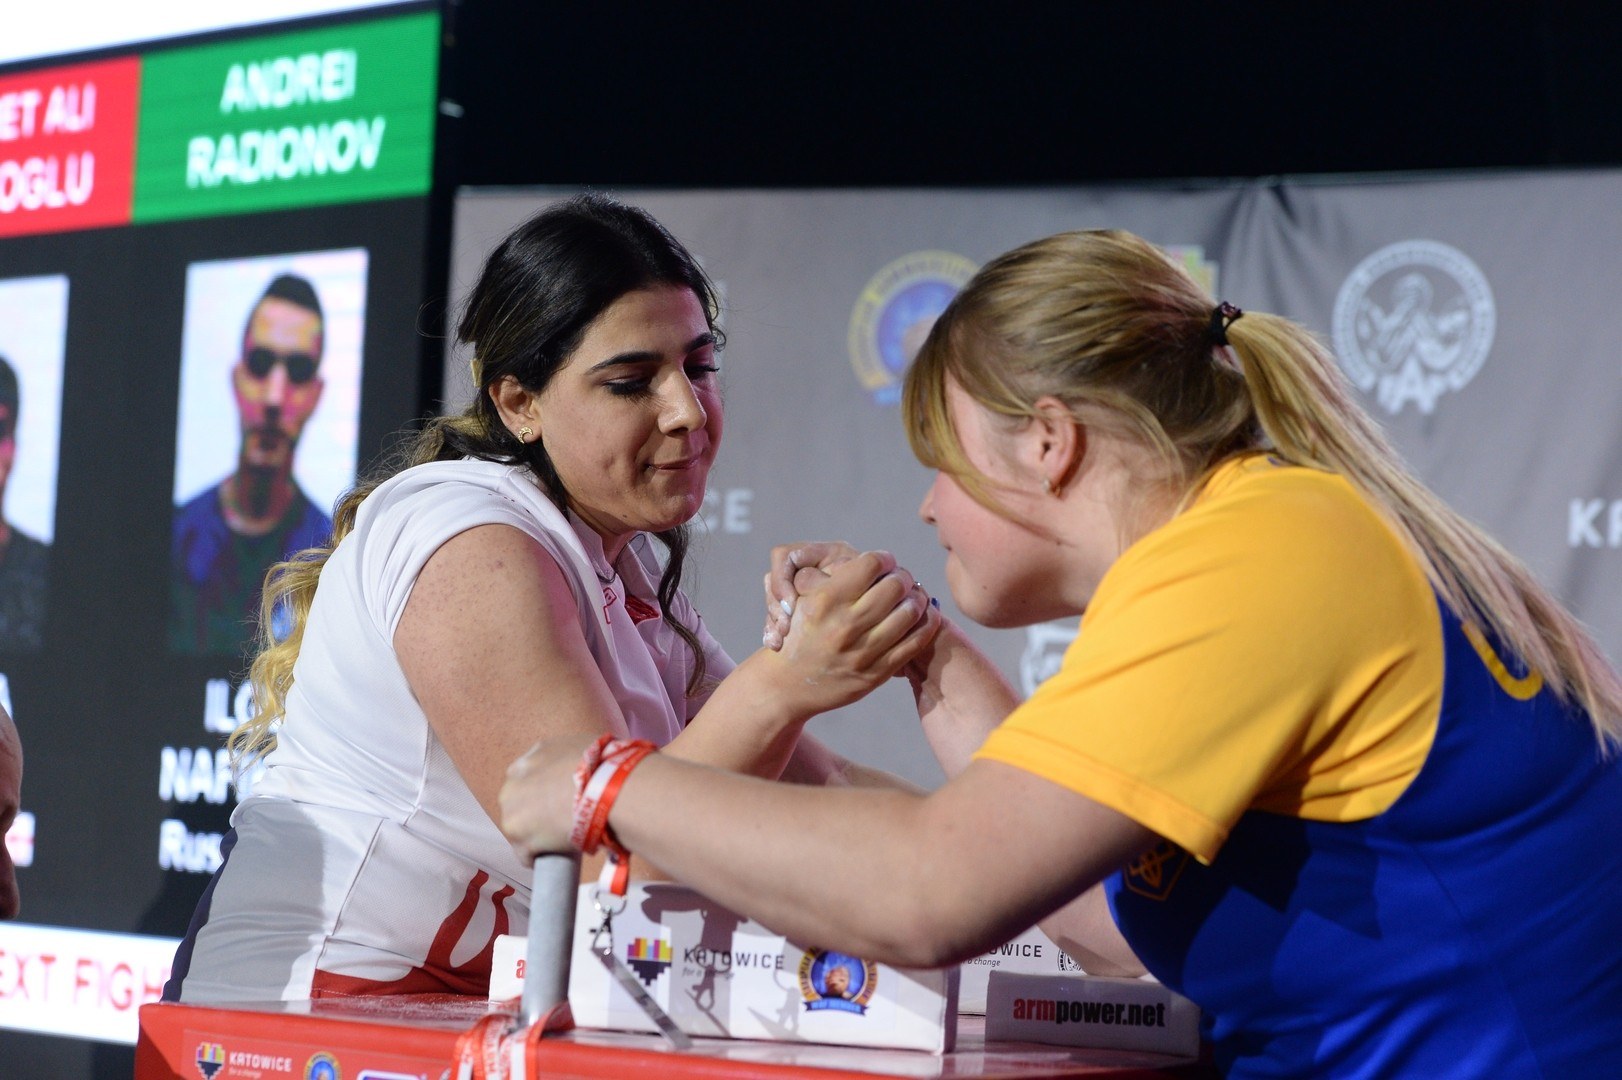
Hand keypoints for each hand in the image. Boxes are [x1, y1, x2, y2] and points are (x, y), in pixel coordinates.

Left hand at [499, 733, 595, 863]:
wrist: (606, 790)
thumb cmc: (600, 765)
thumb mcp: (579, 743)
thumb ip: (564, 753)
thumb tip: (576, 758)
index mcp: (525, 763)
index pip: (525, 780)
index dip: (542, 791)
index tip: (557, 799)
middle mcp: (512, 786)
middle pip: (518, 805)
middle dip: (534, 812)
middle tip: (561, 818)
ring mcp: (513, 816)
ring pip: (519, 831)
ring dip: (536, 836)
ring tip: (561, 840)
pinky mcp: (521, 842)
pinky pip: (526, 855)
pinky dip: (539, 857)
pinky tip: (555, 855)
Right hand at [762, 550, 941, 715]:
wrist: (785, 685)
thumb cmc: (796, 635)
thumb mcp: (802, 599)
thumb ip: (833, 577)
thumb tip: (872, 560)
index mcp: (825, 600)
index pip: (871, 563)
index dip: (883, 558)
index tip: (885, 562)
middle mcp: (845, 625)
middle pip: (896, 585)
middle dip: (903, 577)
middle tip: (901, 579)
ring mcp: (862, 652)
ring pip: (910, 611)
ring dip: (917, 598)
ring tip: (913, 596)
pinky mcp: (876, 673)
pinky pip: (915, 642)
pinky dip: (926, 623)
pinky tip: (923, 615)